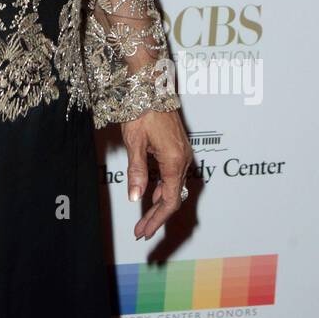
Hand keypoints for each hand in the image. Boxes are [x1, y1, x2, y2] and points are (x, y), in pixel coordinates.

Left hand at [121, 109, 192, 240]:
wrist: (153, 85)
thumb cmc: (143, 110)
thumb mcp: (135, 142)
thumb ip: (137, 171)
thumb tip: (135, 198)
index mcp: (174, 162)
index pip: (168, 201)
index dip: (156, 220)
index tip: (143, 232)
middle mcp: (183, 160)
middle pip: (172, 198)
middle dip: (156, 217)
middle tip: (141, 232)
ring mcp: (183, 154)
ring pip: (173, 187)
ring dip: (158, 204)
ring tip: (144, 219)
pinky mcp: (178, 148)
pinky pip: (173, 176)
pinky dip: (162, 189)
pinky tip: (151, 194)